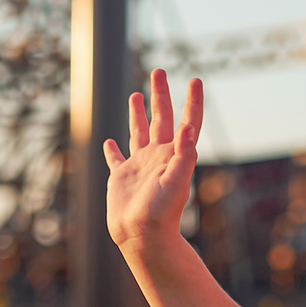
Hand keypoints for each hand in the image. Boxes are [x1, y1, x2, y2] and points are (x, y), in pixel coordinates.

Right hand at [103, 70, 202, 249]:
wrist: (143, 236)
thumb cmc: (162, 212)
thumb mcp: (177, 180)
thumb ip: (184, 154)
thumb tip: (189, 127)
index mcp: (175, 154)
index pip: (187, 121)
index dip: (192, 101)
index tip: (196, 79)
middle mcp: (158, 156)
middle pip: (161, 118)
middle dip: (160, 94)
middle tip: (158, 70)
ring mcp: (140, 166)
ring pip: (139, 132)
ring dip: (138, 113)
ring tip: (137, 95)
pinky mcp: (122, 177)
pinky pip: (117, 159)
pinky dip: (113, 150)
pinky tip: (109, 142)